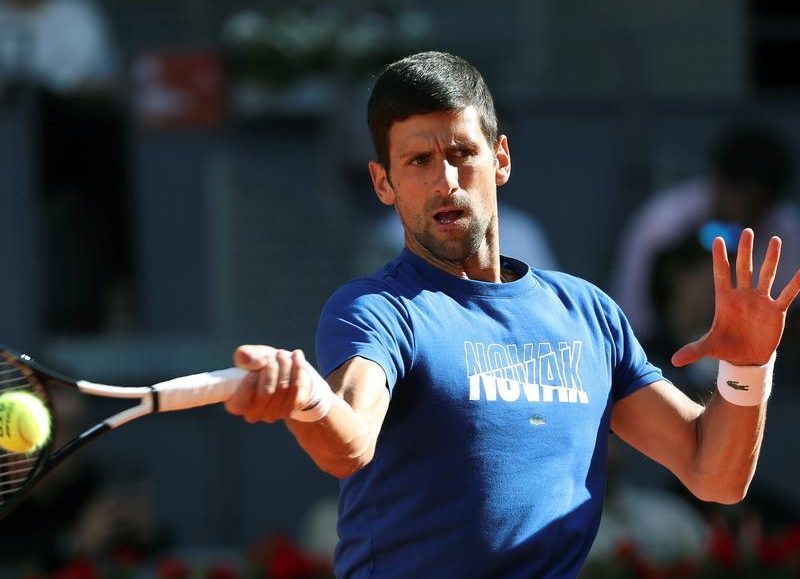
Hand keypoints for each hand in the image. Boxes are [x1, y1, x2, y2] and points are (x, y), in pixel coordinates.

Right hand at [224, 344, 316, 422]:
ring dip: (285, 365)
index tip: (260, 362)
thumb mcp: (248, 356)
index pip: (242, 399)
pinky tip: (296, 356)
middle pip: (266, 392)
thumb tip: (258, 363)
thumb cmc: (259, 364)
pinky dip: (298, 368)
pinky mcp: (289, 410)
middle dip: (272, 367)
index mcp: (235, 404)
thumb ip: (244, 356)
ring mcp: (272, 415)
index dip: (251, 378)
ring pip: (283, 388)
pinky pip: (297, 388)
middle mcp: (252, 414)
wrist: (282, 371)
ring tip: (283, 354)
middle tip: (274, 355)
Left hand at [672, 228, 799, 366]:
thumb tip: (674, 361)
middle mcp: (743, 296)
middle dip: (746, 250)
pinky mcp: (775, 311)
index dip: (720, 258)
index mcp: (725, 300)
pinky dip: (795, 284)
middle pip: (744, 268)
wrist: (746, 359)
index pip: (721, 274)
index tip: (718, 239)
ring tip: (775, 240)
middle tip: (748, 231)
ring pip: (767, 275)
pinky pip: (787, 294)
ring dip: (771, 258)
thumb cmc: (725, 348)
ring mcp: (760, 301)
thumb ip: (693, 351)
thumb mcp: (709, 349)